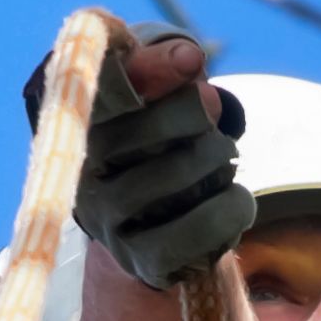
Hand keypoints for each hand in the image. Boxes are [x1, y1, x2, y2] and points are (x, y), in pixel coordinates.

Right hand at [54, 27, 249, 291]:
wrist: (159, 217)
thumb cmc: (162, 135)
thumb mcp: (161, 89)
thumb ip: (169, 64)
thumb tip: (188, 60)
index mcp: (83, 124)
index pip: (106, 89)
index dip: (152, 70)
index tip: (192, 62)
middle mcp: (84, 173)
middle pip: (146, 131)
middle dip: (196, 116)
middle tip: (215, 117)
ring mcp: (108, 222)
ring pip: (174, 176)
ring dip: (218, 161)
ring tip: (226, 161)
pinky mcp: (139, 260)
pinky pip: (191, 235)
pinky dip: (228, 212)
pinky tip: (238, 201)